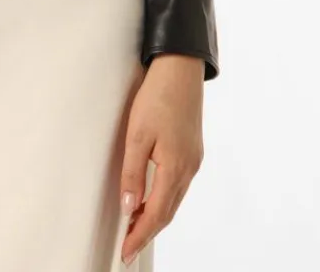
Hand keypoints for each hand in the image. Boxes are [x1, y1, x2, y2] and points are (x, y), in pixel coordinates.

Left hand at [119, 54, 204, 264]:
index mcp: (176, 167)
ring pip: (174, 199)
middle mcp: (189, 169)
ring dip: (156, 216)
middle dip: (147, 231)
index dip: (139, 235)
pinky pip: (178, 185)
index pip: (156, 214)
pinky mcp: (192, 151)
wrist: (180, 69)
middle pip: (167, 211)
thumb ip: (133, 173)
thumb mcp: (138, 134)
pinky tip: (153, 199)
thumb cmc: (158, 96)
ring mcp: (193, 160)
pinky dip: (164, 199)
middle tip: (128, 246)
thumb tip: (129, 207)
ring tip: (135, 228)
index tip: (126, 251)